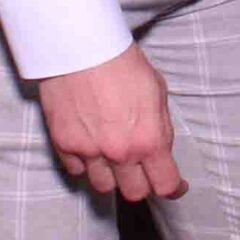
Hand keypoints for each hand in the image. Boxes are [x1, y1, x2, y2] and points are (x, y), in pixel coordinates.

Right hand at [38, 43, 185, 201]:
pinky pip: (77, 170)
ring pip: (103, 186)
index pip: (165, 185)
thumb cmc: (122, 63)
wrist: (81, 47)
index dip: (174, 188)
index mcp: (148, 140)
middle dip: (142, 183)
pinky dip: (85, 163)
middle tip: (141, 169)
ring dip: (111, 176)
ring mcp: (89, 151)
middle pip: (134, 193)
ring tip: (113, 157)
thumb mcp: (157, 91)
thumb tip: (160, 149)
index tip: (175, 186)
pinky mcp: (64, 144)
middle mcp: (119, 153)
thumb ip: (160, 127)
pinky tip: (90, 146)